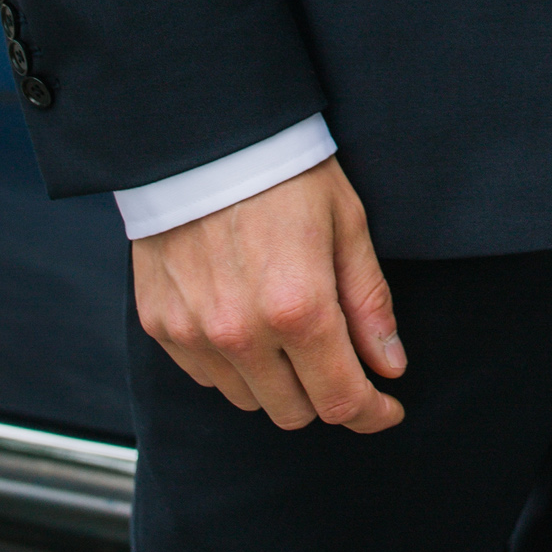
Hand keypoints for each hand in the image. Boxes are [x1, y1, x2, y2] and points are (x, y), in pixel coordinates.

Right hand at [131, 155, 405, 433]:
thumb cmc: (286, 173)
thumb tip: (390, 366)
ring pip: (248, 399)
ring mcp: (194, 333)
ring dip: (278, 382)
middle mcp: (241, 333)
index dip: (372, 414)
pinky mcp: (161, 325)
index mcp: (299, 309)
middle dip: (327, 396)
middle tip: (341, 360)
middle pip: (295, 411)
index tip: (387, 409)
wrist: (203, 138)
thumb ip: (369, 303)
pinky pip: (206, 375)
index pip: (341, 400)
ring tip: (289, 331)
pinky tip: (247, 321)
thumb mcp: (347, 225)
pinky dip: (233, 364)